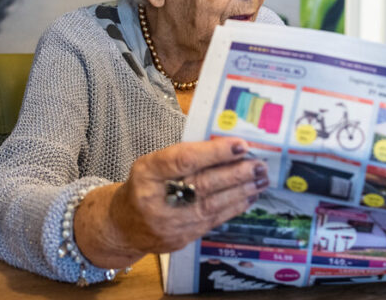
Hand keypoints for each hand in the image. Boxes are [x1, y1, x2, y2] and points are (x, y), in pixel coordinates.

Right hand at [75, 137, 267, 267]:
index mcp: (147, 173)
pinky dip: (234, 206)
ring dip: (242, 191)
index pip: (184, 159)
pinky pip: (213, 220)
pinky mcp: (181, 239)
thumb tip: (227, 148)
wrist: (124, 226)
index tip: (241, 145)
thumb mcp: (154, 164)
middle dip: (236, 173)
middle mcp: (156, 200)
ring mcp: (169, 223)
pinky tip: (249, 196)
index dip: (215, 152)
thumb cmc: (145, 186)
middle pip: (203, 184)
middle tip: (260, 164)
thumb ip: (184, 156)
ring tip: (261, 179)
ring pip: (213, 204)